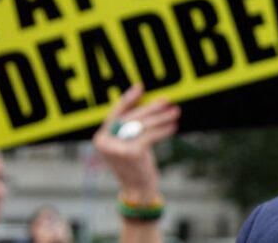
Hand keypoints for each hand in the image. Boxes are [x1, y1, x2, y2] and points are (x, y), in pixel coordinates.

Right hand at [92, 84, 179, 204]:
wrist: (138, 190)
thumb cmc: (135, 164)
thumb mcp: (129, 143)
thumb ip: (131, 126)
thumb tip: (149, 102)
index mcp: (101, 138)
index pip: (115, 113)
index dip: (128, 99)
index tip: (140, 87)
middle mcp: (105, 142)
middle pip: (131, 118)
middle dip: (151, 108)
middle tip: (166, 101)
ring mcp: (117, 148)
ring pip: (142, 125)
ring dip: (161, 118)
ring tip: (175, 112)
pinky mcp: (131, 153)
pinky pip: (150, 135)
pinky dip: (164, 130)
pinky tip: (174, 126)